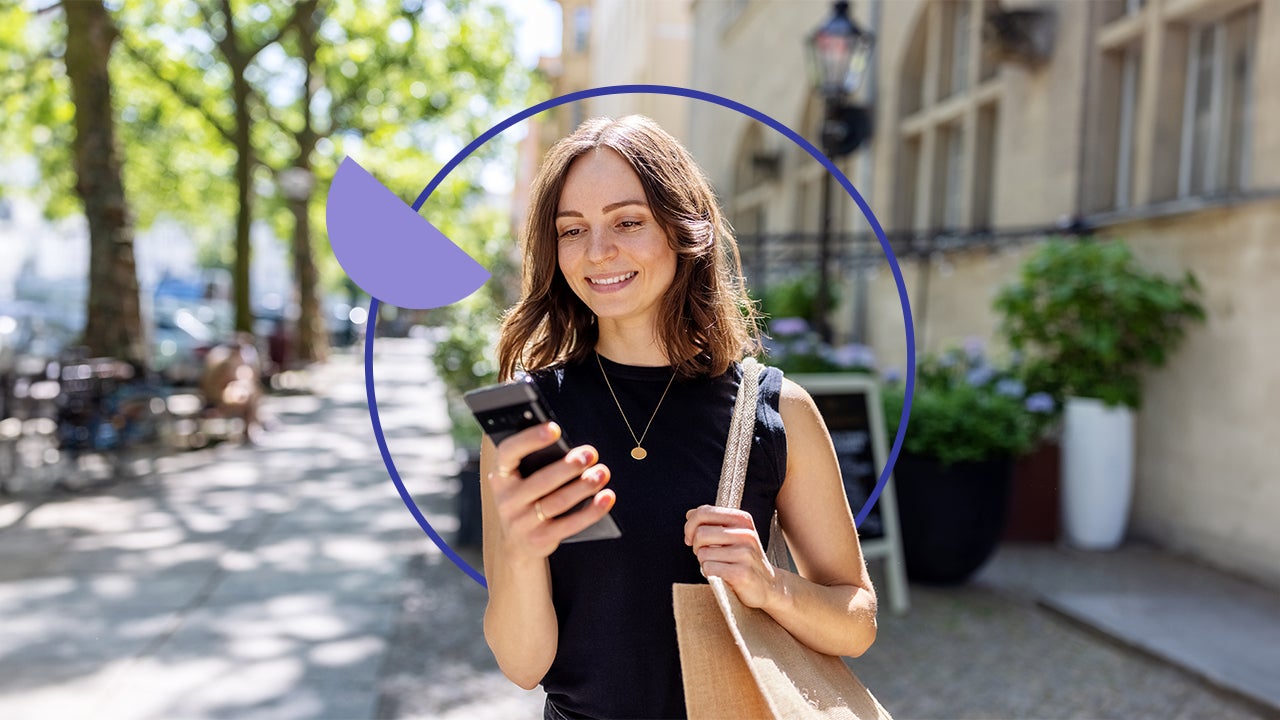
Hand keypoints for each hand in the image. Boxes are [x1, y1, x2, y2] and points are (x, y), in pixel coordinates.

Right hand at [487, 422, 613, 560]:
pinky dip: (592, 511)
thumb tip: (572, 448)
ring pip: (558, 502)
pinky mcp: (540, 540)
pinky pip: (570, 524)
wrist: (516, 544)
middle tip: (590, 454)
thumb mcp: (520, 481)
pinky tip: (607, 497)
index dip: (530, 439)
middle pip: (541, 480)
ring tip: (602, 473)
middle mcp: (507, 500)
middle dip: (568, 466)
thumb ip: (536, 462)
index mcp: (500, 477)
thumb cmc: (526, 499)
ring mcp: (522, 523)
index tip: (555, 429)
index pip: (508, 453)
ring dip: (584, 486)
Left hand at [684, 505, 780, 608]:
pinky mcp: (742, 573)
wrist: (768, 585)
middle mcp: (746, 534)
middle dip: (695, 546)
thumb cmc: (743, 558)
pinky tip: (720, 575)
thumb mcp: (733, 534)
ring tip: (716, 565)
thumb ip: (712, 522)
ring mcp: (745, 553)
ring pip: (703, 553)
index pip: (704, 512)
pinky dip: (708, 573)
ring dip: (703, 562)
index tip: (691, 538)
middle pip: (701, 533)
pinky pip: (709, 568)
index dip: (690, 526)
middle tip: (703, 554)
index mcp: (742, 519)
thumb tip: (689, 514)